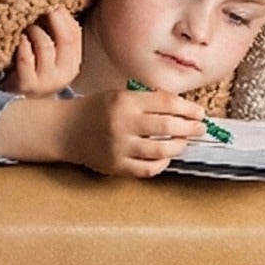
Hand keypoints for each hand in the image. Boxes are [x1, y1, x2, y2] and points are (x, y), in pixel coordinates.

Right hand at [0, 86, 204, 176]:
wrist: (64, 130)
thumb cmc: (96, 110)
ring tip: (183, 142)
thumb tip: (183, 109)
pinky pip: (148, 169)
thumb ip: (148, 100)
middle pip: (168, 127)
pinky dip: (161, 164)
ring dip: (179, 146)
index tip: (199, 112)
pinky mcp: (116, 166)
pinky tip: (165, 158)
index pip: (167, 103)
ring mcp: (119, 147)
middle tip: (199, 128)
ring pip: (161, 151)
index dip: (188, 108)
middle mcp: (123, 124)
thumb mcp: (120, 95)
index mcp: (125, 101)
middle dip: (190, 128)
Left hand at [1, 7, 82, 95]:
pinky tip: (19, 39)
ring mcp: (46, 81)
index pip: (75, 34)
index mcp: (73, 62)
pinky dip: (23, 45)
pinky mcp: (28, 84)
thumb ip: (57, 35)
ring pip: (45, 46)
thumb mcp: (52, 55)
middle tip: (43, 5)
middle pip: (66, 39)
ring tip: (27, 25)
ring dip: (35, 31)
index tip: (52, 1)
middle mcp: (64, 73)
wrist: (21, 101)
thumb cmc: (35, 70)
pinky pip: (26, 59)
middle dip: (55, 18)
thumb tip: (56, 2)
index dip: (64, 15)